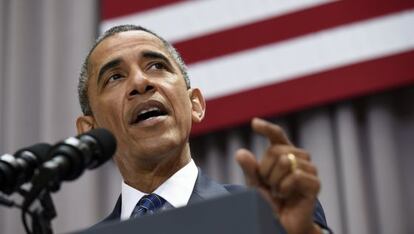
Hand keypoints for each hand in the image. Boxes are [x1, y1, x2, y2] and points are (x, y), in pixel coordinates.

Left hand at [236, 118, 320, 233]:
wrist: (280, 223)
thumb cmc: (268, 203)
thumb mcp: (254, 185)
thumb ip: (249, 169)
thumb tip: (241, 152)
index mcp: (283, 155)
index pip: (277, 136)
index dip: (267, 128)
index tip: (254, 124)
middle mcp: (298, 159)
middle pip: (275, 150)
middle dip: (265, 170)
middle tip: (269, 186)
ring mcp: (309, 170)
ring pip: (285, 161)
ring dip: (275, 180)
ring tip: (278, 192)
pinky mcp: (315, 183)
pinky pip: (296, 175)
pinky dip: (285, 187)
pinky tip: (285, 196)